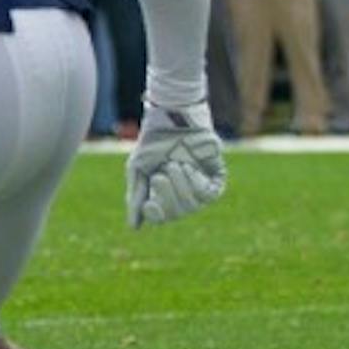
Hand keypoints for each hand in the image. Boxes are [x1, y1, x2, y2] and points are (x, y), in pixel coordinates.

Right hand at [125, 102, 225, 229]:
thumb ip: (136, 196)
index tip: (150, 204)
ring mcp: (199, 189)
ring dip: (181, 186)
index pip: (160, 217)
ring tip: (175, 164)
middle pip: (176, 214)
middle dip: (167, 195)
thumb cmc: (153, 144)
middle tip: (160, 175)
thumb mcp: (138, 170)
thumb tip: (134, 227)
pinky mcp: (215, 180)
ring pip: (192, 206)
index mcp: (161, 195)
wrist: (174, 121)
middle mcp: (181, 196)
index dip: (156, 214)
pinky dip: (196, 183)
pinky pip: (208, 196)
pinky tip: (190, 168)